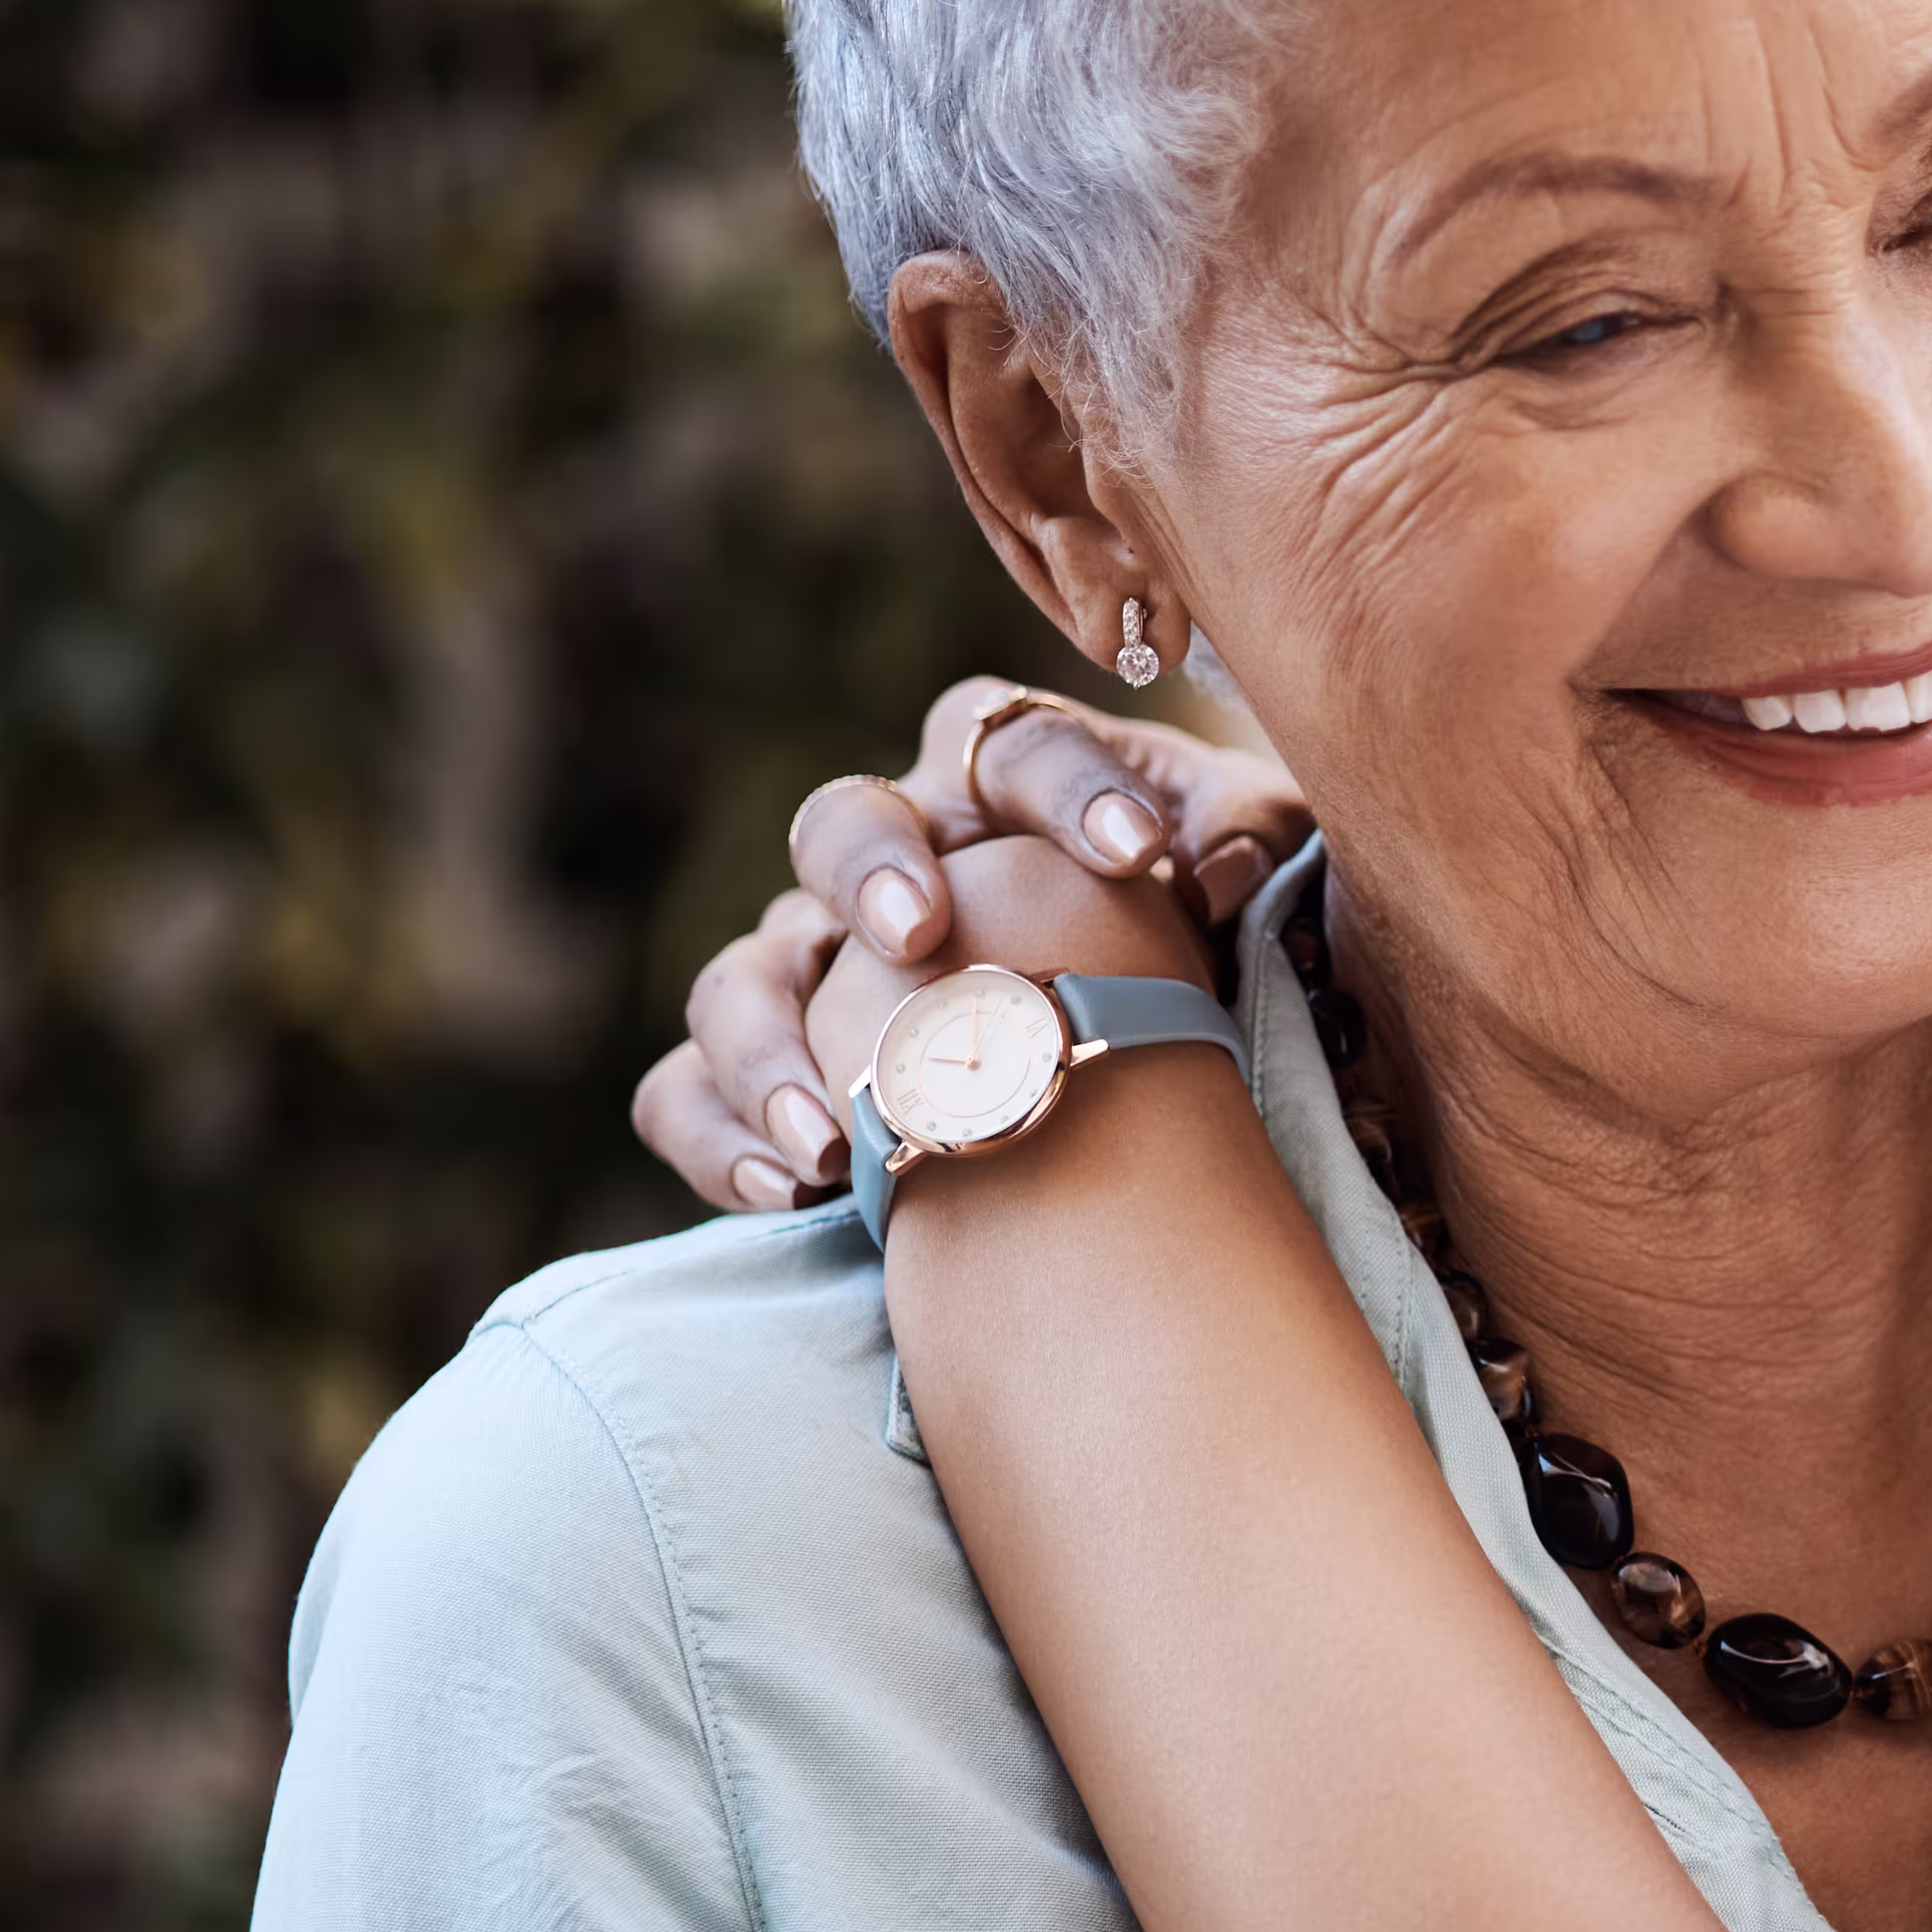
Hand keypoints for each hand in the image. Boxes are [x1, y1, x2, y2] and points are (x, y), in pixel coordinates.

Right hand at [628, 678, 1311, 1214]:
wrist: (1133, 1057)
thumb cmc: (1185, 933)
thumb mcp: (1236, 870)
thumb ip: (1244, 838)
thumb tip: (1226, 864)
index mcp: (998, 786)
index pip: (1014, 743)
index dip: (1071, 788)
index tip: (1141, 852)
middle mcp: (890, 862)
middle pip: (841, 824)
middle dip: (872, 870)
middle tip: (917, 933)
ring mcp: (812, 966)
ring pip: (744, 974)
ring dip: (774, 1044)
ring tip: (835, 1132)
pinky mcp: (768, 1070)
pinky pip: (687, 1093)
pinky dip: (718, 1137)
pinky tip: (789, 1188)